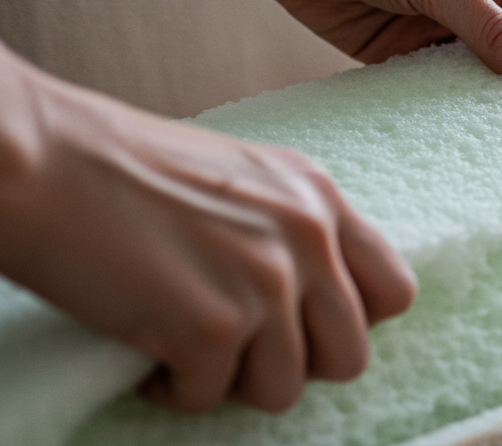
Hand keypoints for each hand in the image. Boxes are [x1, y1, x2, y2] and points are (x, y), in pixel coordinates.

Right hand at [0, 49, 415, 413]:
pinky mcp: (213, 326)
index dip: (354, 321)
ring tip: (185, 342)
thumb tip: (319, 301)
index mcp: (319, 198)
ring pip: (284, 389)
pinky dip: (174, 387)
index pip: (395, 290)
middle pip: (350, 355)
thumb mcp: (246, 181)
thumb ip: (295, 232)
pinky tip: (148, 348)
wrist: (44, 162)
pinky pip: (210, 399)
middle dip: (293, 363)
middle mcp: (307, 239)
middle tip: (238, 343)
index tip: (306, 324)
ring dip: (231, 379)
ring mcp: (265, 283)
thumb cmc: (128, 169)